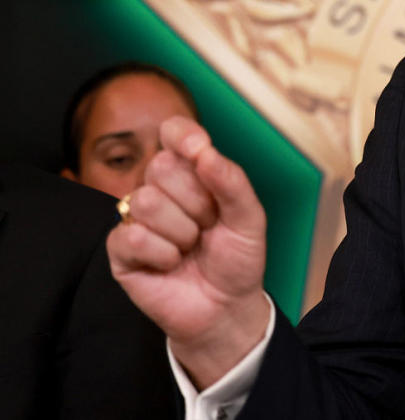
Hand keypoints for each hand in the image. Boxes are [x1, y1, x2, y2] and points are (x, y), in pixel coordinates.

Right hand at [107, 116, 270, 387]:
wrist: (226, 307)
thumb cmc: (236, 259)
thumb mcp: (249, 217)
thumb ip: (232, 181)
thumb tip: (205, 152)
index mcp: (192, 173)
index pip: (173, 133)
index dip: (181, 134)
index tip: (198, 148)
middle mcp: (160, 190)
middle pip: (160, 166)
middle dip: (197, 200)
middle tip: (209, 225)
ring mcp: (137, 218)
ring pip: (146, 200)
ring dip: (182, 231)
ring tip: (191, 247)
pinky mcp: (120, 250)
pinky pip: (134, 236)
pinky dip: (163, 254)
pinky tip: (172, 264)